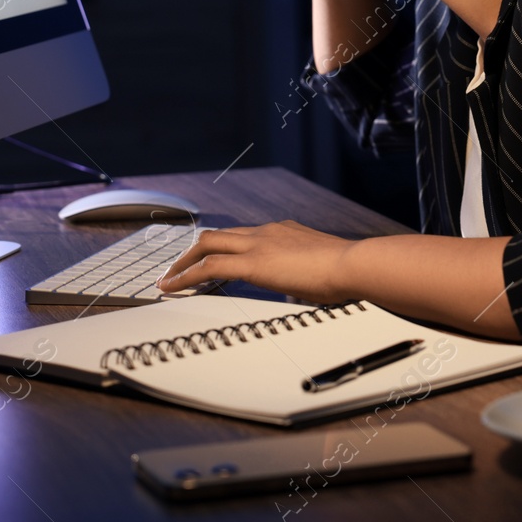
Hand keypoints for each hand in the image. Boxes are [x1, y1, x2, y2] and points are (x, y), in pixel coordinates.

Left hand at [157, 220, 357, 304]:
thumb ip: (303, 277)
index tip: (211, 261)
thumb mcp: (319, 272)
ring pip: (207, 245)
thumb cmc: (346, 272)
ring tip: (168, 280)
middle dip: (193, 252)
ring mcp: (258, 243)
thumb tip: (300, 289)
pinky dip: (186, 277)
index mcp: (283, 232)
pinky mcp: (253, 262)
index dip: (223, 248)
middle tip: (178, 269)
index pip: (243, 236)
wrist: (353, 265)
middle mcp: (266, 232)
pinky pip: (209, 267)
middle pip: (218, 235)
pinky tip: (171, 289)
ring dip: (184, 262)